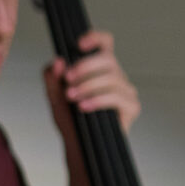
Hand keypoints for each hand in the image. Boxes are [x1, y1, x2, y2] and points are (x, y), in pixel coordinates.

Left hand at [43, 29, 141, 144]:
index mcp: (99, 70)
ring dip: (88, 86)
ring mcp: (126, 91)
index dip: (96, 37)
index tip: (79, 44)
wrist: (79, 148)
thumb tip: (58, 60)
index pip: (105, 44)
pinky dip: (98, 100)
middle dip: (85, 67)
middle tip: (68, 80)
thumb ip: (53, 78)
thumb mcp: (54, 97)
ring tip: (72, 98)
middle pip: (108, 58)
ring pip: (112, 77)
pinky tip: (84, 107)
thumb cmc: (71, 122)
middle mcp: (115, 77)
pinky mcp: (132, 107)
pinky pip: (117, 97)